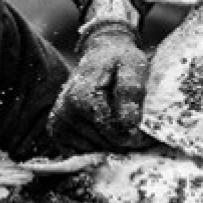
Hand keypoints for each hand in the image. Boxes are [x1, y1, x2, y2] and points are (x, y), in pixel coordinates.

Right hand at [48, 23, 148, 152]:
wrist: (101, 51)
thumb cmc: (120, 59)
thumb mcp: (133, 67)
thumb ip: (131, 93)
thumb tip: (129, 125)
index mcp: (84, 97)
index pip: (112, 133)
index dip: (132, 137)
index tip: (145, 135)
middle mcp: (67, 111)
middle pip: (103, 145)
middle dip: (122, 142)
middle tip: (137, 133)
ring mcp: (59, 121)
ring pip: (92, 151)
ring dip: (109, 146)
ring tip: (121, 130)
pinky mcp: (57, 129)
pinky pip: (78, 152)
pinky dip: (93, 147)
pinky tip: (103, 134)